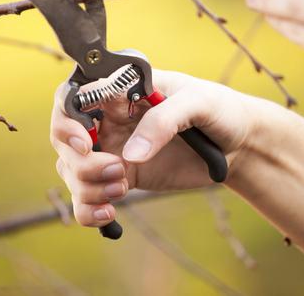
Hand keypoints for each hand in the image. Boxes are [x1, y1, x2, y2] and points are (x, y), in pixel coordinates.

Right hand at [50, 69, 261, 228]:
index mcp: (122, 90)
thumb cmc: (219, 110)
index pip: (75, 96)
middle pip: (65, 137)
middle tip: (115, 169)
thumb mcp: (198, 103)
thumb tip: (128, 156)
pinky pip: (88, 195)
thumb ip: (163, 120)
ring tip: (121, 189)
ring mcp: (114, 148)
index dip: (67, 119)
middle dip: (79, 159)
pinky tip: (109, 214)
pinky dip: (88, 209)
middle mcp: (110, 118)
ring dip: (86, 186)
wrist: (239, 145)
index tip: (84, 142)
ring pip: (71, 169)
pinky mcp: (122, 176)